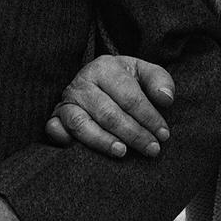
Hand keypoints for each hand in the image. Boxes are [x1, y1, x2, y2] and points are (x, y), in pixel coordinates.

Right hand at [44, 54, 174, 158]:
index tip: (164, 134)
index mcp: (105, 67)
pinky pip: (54, 129)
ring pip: (82, 124)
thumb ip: (159, 80)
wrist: (98, 82)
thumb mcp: (143, 73)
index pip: (129, 96)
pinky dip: (63, 138)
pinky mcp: (56, 116)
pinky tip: (77, 149)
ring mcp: (67, 100)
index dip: (149, 117)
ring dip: (103, 141)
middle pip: (108, 113)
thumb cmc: (125, 80)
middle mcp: (82, 82)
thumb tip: (166, 99)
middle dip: (133, 134)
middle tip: (152, 149)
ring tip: (123, 153)